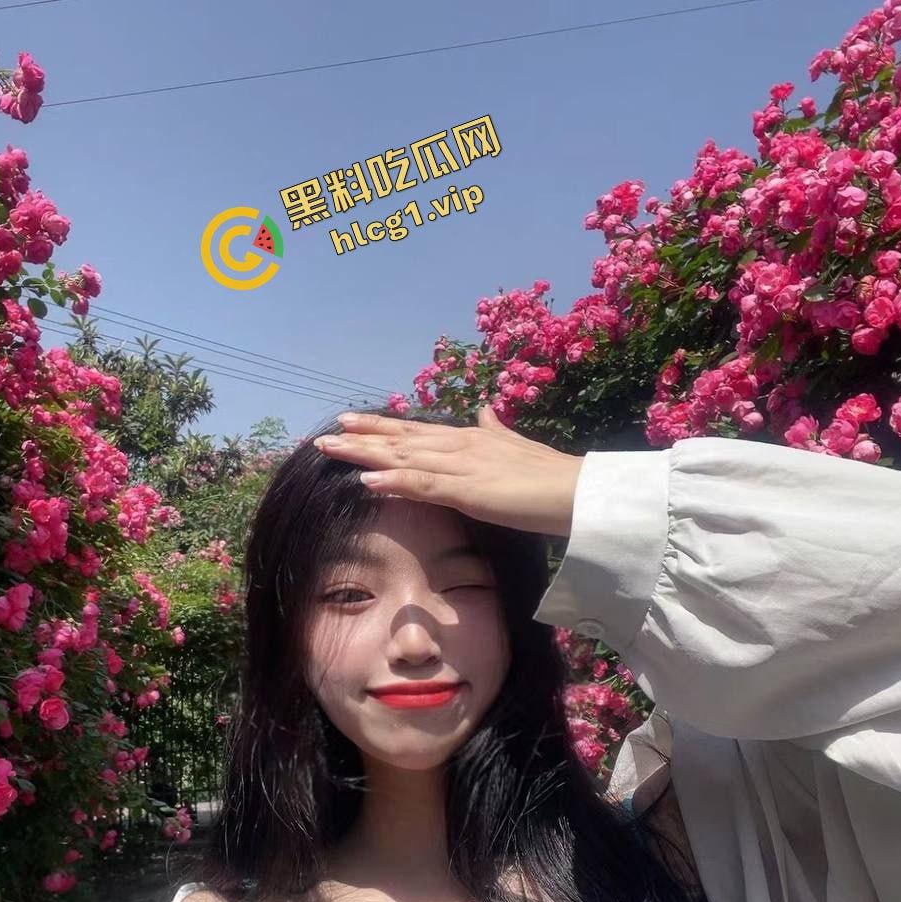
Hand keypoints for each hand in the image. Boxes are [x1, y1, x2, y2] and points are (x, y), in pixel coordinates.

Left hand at [312, 404, 583, 538]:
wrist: (576, 490)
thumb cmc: (550, 475)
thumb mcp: (516, 446)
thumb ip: (496, 429)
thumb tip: (486, 410)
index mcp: (468, 438)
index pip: (415, 432)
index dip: (381, 427)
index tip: (350, 422)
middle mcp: (459, 446)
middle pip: (401, 440)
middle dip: (362, 437)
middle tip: (325, 435)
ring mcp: (461, 466)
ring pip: (403, 458)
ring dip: (365, 454)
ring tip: (331, 450)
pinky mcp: (468, 491)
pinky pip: (423, 485)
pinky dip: (393, 482)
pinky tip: (367, 481)